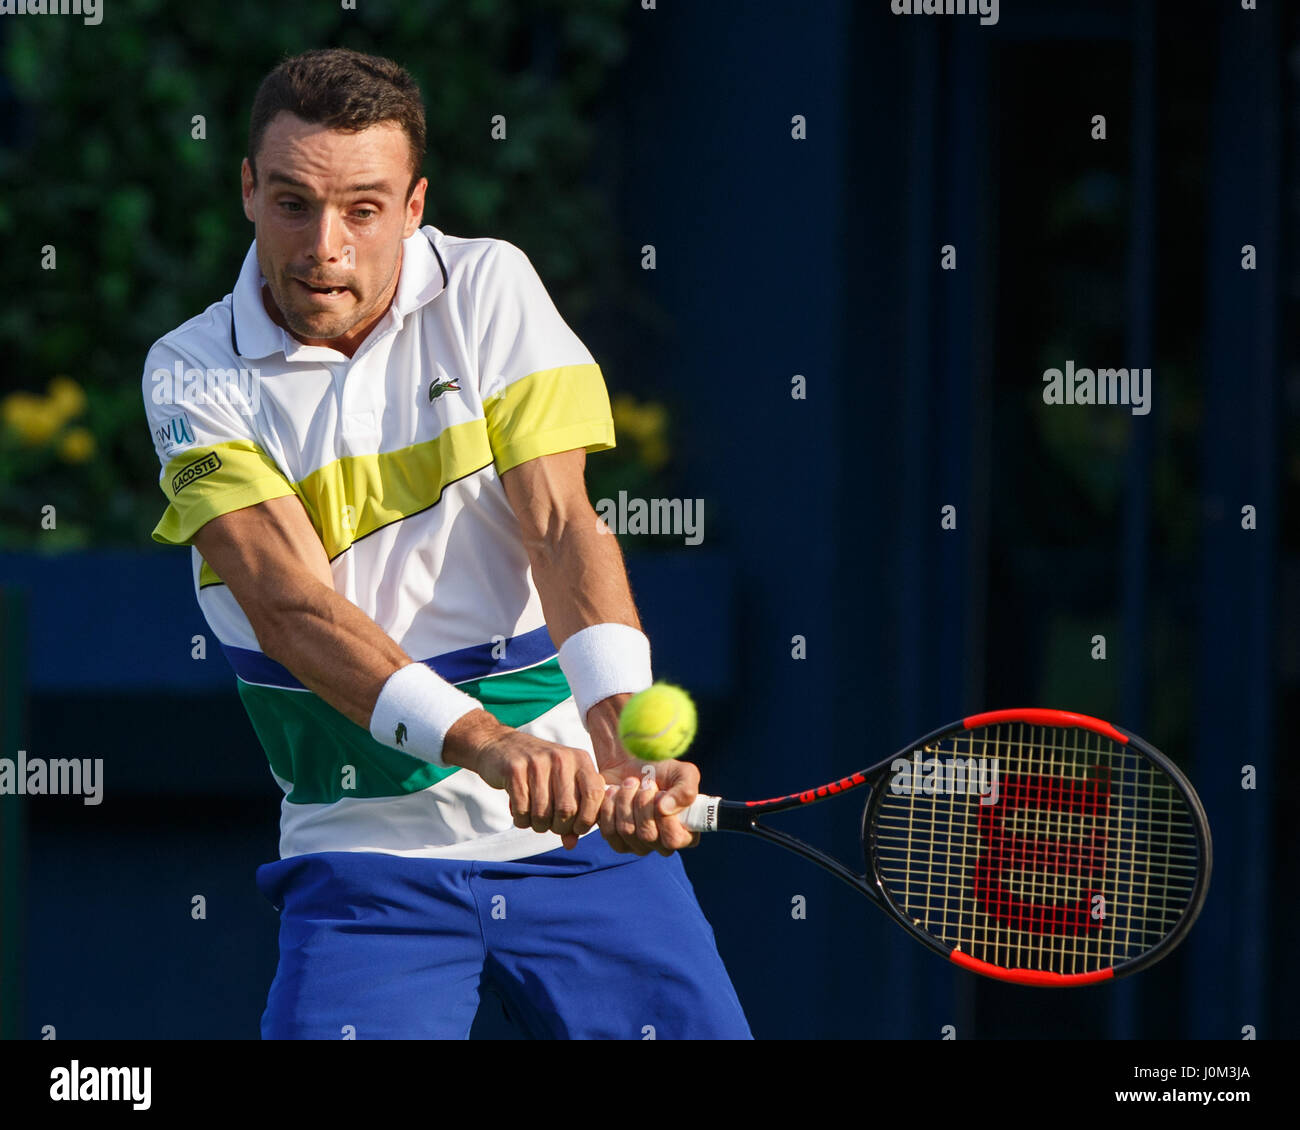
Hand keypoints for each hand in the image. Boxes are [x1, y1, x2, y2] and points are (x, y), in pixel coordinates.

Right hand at [443, 709, 605, 848]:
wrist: (502, 745)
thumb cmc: (539, 771)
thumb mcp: (562, 785)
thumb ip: (573, 813)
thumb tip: (571, 844)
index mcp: (580, 759)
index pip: (594, 794)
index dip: (587, 819)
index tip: (576, 828)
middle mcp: (561, 757)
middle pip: (567, 809)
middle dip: (559, 827)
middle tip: (550, 824)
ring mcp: (537, 762)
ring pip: (543, 812)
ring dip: (538, 825)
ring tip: (534, 819)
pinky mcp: (514, 769)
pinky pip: (522, 809)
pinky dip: (521, 820)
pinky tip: (520, 813)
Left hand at [586, 695, 701, 856]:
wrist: (629, 763)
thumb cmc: (661, 771)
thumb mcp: (683, 773)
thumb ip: (686, 790)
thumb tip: (665, 809)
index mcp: (684, 833)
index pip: (674, 840)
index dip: (664, 817)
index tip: (660, 794)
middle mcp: (661, 845)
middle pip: (647, 835)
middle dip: (643, 803)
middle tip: (644, 783)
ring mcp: (637, 845)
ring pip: (626, 831)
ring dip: (626, 800)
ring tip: (630, 783)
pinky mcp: (615, 840)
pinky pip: (608, 830)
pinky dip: (610, 806)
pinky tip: (615, 792)